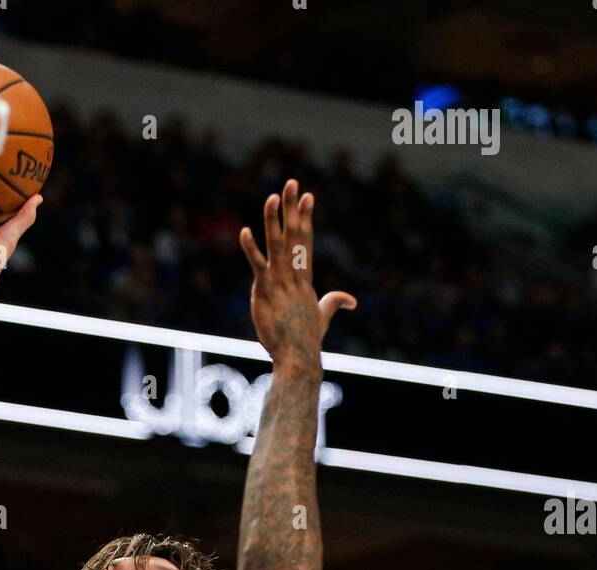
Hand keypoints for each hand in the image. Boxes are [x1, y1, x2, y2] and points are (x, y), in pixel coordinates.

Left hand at [239, 180, 355, 368]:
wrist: (299, 359)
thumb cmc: (307, 341)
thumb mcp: (322, 317)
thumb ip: (334, 303)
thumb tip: (351, 300)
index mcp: (304, 280)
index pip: (306, 242)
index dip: (306, 219)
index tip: (308, 197)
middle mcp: (294, 277)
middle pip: (294, 236)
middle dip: (293, 209)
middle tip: (292, 183)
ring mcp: (280, 284)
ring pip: (277, 246)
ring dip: (274, 221)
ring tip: (272, 197)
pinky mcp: (265, 293)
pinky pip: (257, 266)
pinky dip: (251, 249)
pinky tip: (244, 231)